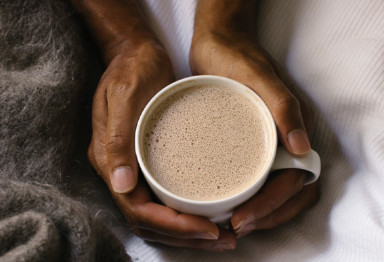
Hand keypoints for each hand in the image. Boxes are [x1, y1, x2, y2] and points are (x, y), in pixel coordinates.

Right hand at [88, 41, 235, 250]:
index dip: (172, 225)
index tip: (206, 229)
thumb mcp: (124, 97)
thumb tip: (121, 184)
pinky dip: (184, 213)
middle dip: (184, 235)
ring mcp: (133, 168)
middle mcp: (119, 170)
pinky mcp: (147, 162)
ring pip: (156, 216)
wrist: (135, 54)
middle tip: (222, 239)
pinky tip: (206, 214)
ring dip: (186, 231)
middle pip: (149, 221)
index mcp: (110, 159)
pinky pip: (163, 198)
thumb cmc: (132, 70)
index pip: (138, 209)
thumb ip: (118, 141)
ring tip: (220, 235)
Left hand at [190, 29, 319, 237]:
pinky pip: (254, 176)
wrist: (217, 44)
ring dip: (259, 212)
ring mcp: (266, 143)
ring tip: (232, 223)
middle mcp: (284, 140)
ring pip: (274, 189)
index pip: (295, 181)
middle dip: (267, 215)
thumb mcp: (259, 77)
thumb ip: (284, 107)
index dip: (273, 206)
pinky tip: (225, 203)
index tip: (244, 218)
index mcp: (293, 129)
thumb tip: (303, 149)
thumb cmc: (237, 57)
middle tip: (236, 227)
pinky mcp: (247, 143)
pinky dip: (246, 197)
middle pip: (288, 192)